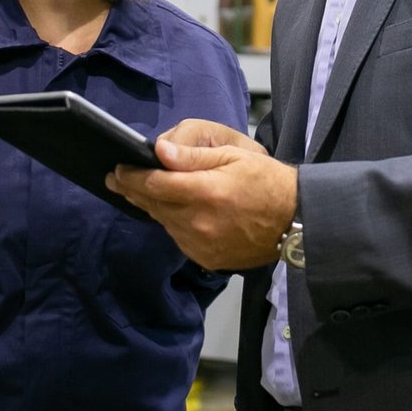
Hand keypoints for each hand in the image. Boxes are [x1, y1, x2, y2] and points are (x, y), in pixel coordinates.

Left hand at [108, 123, 295, 271]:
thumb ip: (193, 156)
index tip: (117, 168)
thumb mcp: (234, 156)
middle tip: (117, 178)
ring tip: (146, 191)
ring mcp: (201, 244)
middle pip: (153, 205)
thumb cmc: (267, 181)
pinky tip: (177, 211)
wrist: (295, 220)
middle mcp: (199, 222)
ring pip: (163, 222)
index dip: (131, 176)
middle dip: (133, 190)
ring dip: (153, 206)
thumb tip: (159, 151)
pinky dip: (173, 222)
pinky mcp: (206, 258)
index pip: (154, 184)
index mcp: (206, 192)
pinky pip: (178, 237)